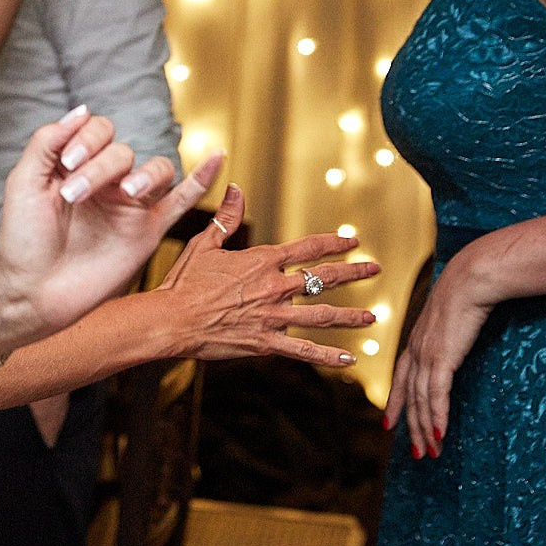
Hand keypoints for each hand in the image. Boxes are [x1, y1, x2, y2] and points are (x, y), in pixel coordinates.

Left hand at [0, 109, 212, 335]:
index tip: (67, 165)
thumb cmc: (23, 240)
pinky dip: (203, 179)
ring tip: (127, 192)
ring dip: (147, 174)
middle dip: (99, 168)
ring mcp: (129, 207)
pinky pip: (183, 201)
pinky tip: (217, 157)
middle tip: (73, 196)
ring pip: (157, 170)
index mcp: (77, 166)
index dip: (86, 139)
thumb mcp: (24, 182)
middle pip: (124, 152)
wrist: (32, 291)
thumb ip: (48, 142)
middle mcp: (106, 182)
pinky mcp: (147, 232)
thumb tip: (82, 109)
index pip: (98, 130)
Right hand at [150, 183, 378, 365]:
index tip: (352, 241)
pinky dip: (327, 356)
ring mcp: (273, 317)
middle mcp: (274, 287)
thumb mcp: (205, 243)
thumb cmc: (184, 282)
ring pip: (322, 316)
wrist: (172, 319)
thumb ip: (226, 216)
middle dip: (353, 273)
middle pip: (323, 278)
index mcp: (262, 261)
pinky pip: (303, 350)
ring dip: (350, 316)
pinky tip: (349, 358)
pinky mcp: (266, 343)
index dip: (333, 243)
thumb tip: (235, 187)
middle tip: (374, 270)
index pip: (307, 248)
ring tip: (371, 317)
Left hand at [384, 248, 495, 458]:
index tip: (389, 424)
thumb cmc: (466, 294)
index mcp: (417, 342)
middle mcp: (417, 351)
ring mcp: (427, 355)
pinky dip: (437, 416)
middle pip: (410, 397)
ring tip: (430, 453)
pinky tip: (439, 434)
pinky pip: (437, 394)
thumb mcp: (452, 318)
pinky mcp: (442, 357)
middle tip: (415, 453)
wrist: (471, 279)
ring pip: (422, 401)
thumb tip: (455, 341)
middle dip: (411, 427)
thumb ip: (449, 334)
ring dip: (425, 429)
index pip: (401, 379)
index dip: (396, 403)